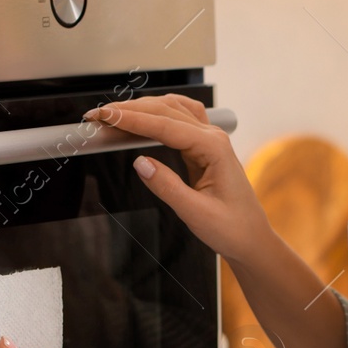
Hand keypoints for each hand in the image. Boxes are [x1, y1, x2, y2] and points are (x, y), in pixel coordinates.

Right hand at [84, 94, 272, 263]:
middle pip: (167, 110)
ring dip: (141, 109)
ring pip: (172, 110)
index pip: (166, 125)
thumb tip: (140, 163)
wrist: (251, 239)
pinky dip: (156, 114)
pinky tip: (141, 115)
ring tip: (111, 115)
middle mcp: (213, 138)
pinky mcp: (203, 148)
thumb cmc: (232, 228)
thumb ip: (168, 187)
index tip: (105, 116)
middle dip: (130, 110)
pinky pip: (178, 121)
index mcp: (214, 148)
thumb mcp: (196, 213)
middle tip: (96, 115)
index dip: (132, 119)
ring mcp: (210, 140)